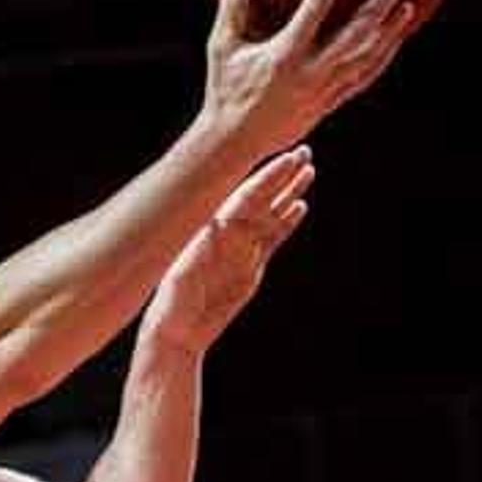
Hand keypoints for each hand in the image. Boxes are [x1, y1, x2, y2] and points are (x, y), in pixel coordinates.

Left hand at [144, 149, 314, 357]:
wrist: (179, 330)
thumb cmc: (173, 303)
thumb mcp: (182, 277)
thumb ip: (199, 251)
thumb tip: (215, 223)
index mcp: (212, 228)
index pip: (244, 197)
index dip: (266, 179)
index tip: (286, 161)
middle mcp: (228, 232)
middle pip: (261, 198)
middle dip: (281, 175)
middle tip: (304, 151)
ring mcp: (241, 247)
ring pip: (270, 213)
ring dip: (288, 192)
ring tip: (308, 170)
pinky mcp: (250, 265)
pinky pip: (272, 238)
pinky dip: (286, 222)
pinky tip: (301, 206)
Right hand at [202, 0, 414, 158]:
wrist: (234, 142)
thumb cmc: (224, 90)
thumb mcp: (222, 46)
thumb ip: (234, 5)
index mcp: (284, 56)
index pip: (315, 12)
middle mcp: (308, 75)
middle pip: (351, 40)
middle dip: (375, 13)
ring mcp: (322, 93)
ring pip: (363, 62)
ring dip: (388, 36)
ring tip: (406, 10)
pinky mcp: (327, 106)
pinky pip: (361, 81)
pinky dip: (380, 61)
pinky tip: (392, 43)